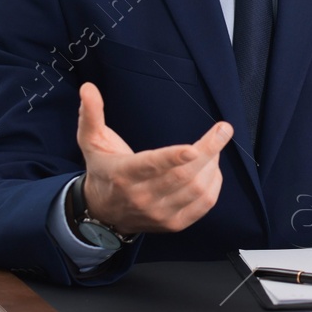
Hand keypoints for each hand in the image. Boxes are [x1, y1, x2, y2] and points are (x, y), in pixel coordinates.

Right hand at [76, 82, 230, 234]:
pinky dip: (214, 183)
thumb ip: (91, 115)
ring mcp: (159, 213)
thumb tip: (88, 88)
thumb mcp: (91, 141)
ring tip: (214, 146)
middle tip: (224, 130)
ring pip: (196, 189)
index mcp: (123, 174)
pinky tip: (213, 168)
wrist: (103, 212)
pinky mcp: (173, 223)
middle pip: (182, 176)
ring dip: (213, 164)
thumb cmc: (103, 169)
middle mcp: (141, 197)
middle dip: (208, 150)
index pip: (150, 166)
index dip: (173, 158)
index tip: (193, 148)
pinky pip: (204, 204)